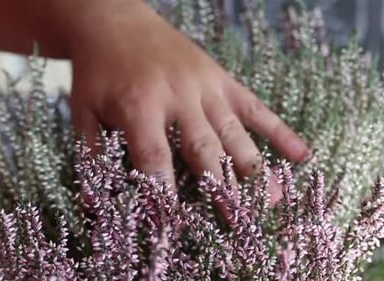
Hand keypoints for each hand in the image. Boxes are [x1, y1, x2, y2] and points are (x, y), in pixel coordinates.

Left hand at [67, 1, 308, 215]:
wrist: (115, 18)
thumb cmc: (99, 69)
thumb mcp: (83, 109)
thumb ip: (91, 155)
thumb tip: (95, 202)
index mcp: (139, 105)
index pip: (155, 159)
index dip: (164, 195)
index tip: (174, 226)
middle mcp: (178, 97)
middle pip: (204, 151)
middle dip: (220, 191)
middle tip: (237, 224)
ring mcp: (206, 86)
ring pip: (235, 134)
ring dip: (253, 170)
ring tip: (272, 202)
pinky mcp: (222, 78)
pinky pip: (255, 106)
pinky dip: (279, 131)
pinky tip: (300, 154)